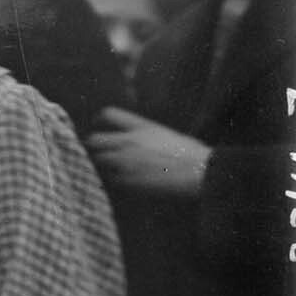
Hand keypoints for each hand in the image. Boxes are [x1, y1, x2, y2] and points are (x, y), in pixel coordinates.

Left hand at [87, 107, 210, 198]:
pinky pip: (113, 179)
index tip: (98, 124)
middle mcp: (129, 141)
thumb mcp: (166, 135)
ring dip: (104, 163)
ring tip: (116, 167)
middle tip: (100, 150)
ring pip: (100, 160)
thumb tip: (132, 138)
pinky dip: (117, 179)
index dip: (100, 119)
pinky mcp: (129, 180)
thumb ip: (144, 135)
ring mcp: (126, 161)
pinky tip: (129, 181)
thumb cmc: (192, 154)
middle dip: (94, 145)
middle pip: (94, 139)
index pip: (109, 114)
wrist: (201, 172)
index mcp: (140, 127)